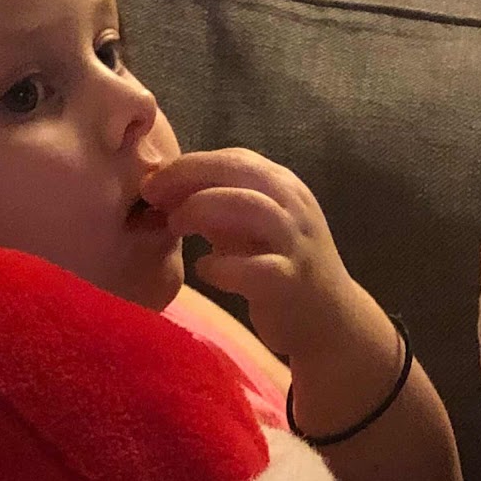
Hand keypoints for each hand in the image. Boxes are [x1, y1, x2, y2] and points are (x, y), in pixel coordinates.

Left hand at [140, 149, 367, 361]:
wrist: (329, 322)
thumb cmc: (279, 270)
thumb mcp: (248, 230)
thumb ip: (215, 208)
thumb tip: (163, 192)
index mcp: (283, 187)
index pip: (233, 158)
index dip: (189, 164)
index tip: (153, 180)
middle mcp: (294, 206)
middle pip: (237, 169)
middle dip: (186, 176)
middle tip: (151, 194)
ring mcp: (295, 242)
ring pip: (248, 206)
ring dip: (200, 209)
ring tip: (174, 226)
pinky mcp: (289, 282)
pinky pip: (250, 268)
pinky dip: (219, 266)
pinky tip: (205, 270)